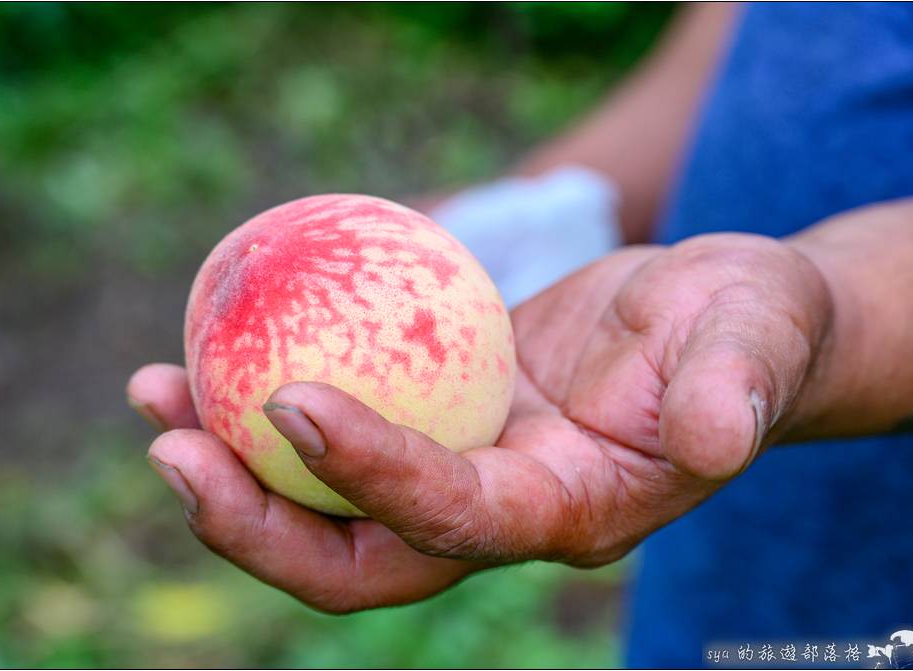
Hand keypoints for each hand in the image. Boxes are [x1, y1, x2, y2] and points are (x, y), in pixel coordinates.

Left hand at [128, 232, 832, 611]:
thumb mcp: (759, 341)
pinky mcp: (443, 420)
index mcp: (568, 511)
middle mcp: (500, 510)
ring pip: (330, 501)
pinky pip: (344, 426)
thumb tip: (714, 438)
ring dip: (234, 464)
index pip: (455, 522)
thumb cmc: (751, 331)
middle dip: (259, 524)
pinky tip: (214, 349)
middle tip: (168, 447)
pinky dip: (273, 401)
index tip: (292, 400)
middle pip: (362, 557)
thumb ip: (737, 390)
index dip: (373, 476)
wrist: (724, 325)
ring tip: (153, 392)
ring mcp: (462, 470)